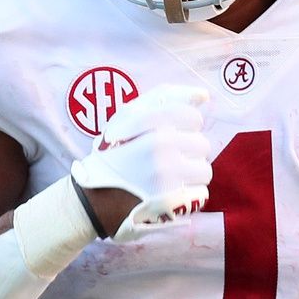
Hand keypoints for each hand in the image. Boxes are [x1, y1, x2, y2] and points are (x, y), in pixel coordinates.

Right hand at [71, 84, 212, 241]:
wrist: (95, 201)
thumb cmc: (114, 154)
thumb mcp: (127, 117)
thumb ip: (163, 98)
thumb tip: (203, 95)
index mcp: (148, 122)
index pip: (191, 116)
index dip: (187, 126)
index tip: (174, 133)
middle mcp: (159, 146)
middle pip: (201, 144)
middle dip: (187, 153)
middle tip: (165, 160)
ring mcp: (166, 175)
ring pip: (204, 170)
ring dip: (189, 176)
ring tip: (167, 179)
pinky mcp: (172, 202)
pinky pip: (200, 194)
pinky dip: (188, 197)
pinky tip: (168, 195)